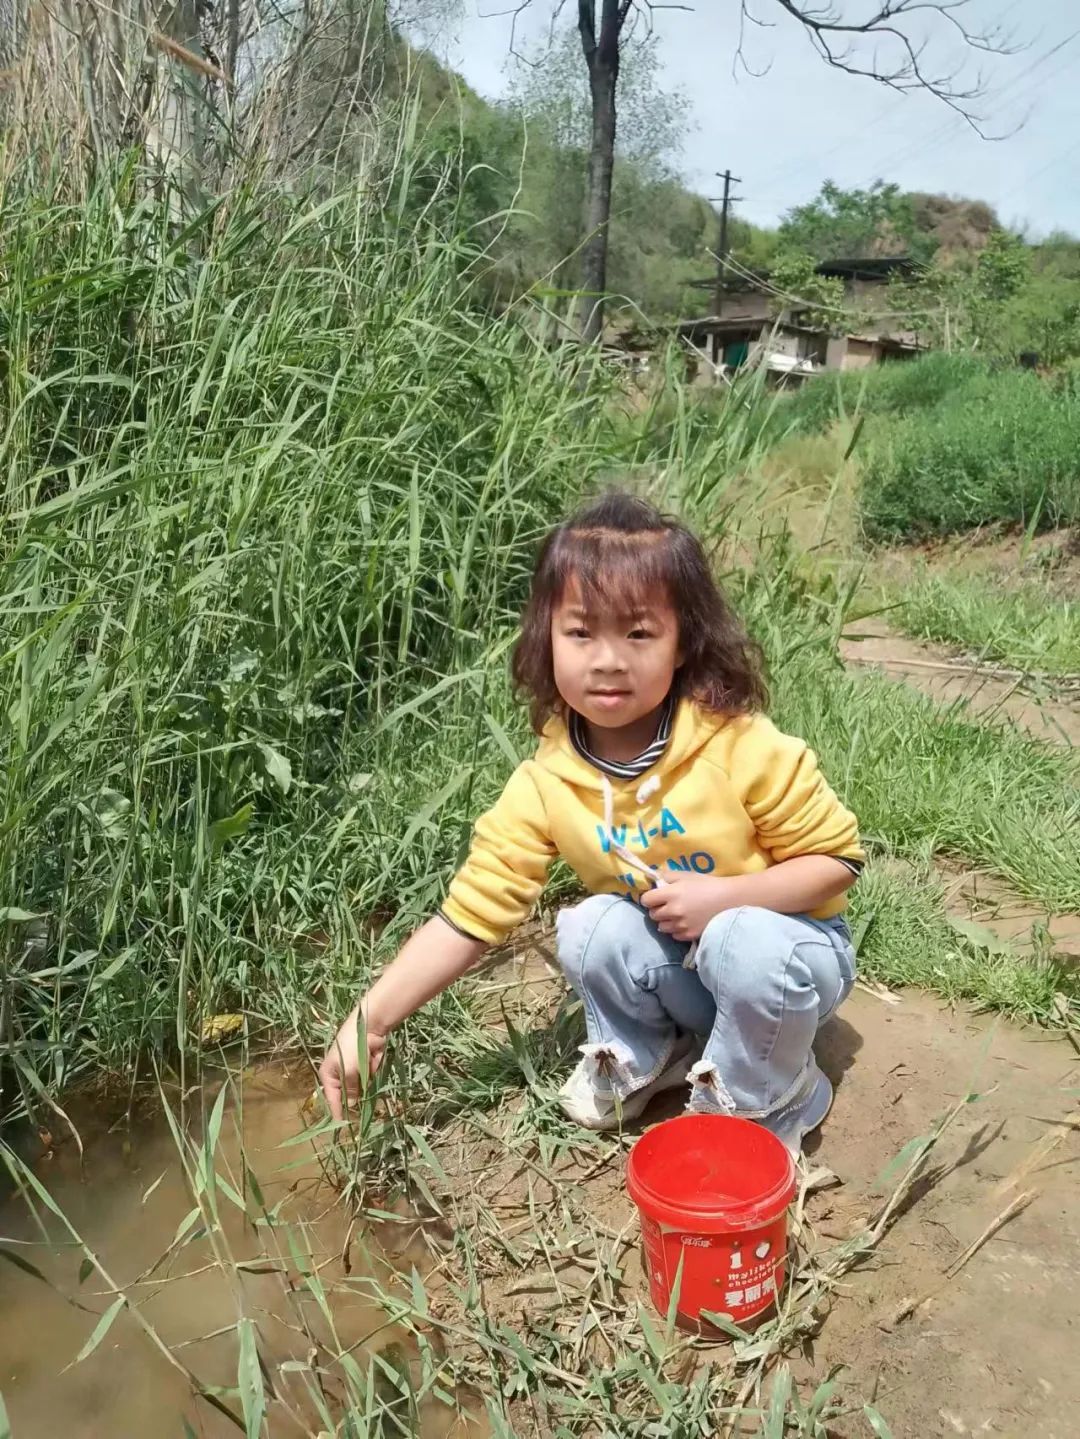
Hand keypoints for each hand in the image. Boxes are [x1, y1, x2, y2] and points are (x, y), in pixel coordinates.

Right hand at [318, 1006, 386, 1121]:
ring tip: (367, 1076)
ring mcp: (354, 1072)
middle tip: (361, 1113)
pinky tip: (373, 1064)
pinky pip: (370, 1081)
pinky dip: (372, 1076)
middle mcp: (339, 1075)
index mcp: (329, 1076)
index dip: (337, 1113)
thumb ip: (351, 1089)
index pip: (332, 1099)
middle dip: (355, 1101)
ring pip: (360, 1090)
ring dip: (366, 1088)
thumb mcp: (349, 1071)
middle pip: (347, 1096)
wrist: (368, 1027)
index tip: (343, 1128)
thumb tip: (352, 1104)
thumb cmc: (352, 1049)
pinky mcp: (366, 1068)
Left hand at [640, 875, 735, 942]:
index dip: (649, 898)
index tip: (655, 897)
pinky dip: (676, 930)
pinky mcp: (689, 935)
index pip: (646, 900)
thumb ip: (666, 875)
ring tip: (676, 915)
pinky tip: (685, 922)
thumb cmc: (707, 884)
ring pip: (661, 927)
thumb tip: (650, 877)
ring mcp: (681, 925)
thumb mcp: (685, 875)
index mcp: (671, 894)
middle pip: (652, 915)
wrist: (729, 900)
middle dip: (657, 909)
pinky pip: (674, 935)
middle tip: (667, 905)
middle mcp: (673, 911)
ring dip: (665, 921)